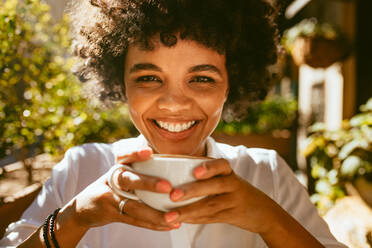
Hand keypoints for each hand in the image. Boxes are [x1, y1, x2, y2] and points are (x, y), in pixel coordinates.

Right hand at [61, 148, 179, 231]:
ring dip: (155, 214)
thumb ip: (140, 164)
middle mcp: (114, 181)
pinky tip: (170, 226)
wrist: (84, 208)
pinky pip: (135, 221)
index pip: (123, 155)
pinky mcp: (113, 215)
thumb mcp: (121, 172)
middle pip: (129, 180)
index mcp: (118, 167)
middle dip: (148, 183)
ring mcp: (111, 199)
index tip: (149, 151)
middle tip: (167, 187)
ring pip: (134, 207)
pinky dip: (153, 225)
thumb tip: (169, 155)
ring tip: (175, 216)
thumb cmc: (112, 186)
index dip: (135, 153)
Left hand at [163, 158, 277, 233]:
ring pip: (211, 205)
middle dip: (192, 190)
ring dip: (188, 211)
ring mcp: (235, 201)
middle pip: (214, 186)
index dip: (209, 167)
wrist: (263, 212)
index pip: (222, 165)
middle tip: (173, 195)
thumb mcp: (226, 179)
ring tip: (170, 216)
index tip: (196, 172)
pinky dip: (195, 219)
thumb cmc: (235, 191)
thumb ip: (207, 177)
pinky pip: (211, 218)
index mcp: (229, 172)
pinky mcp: (233, 216)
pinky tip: (181, 220)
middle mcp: (234, 185)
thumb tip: (171, 180)